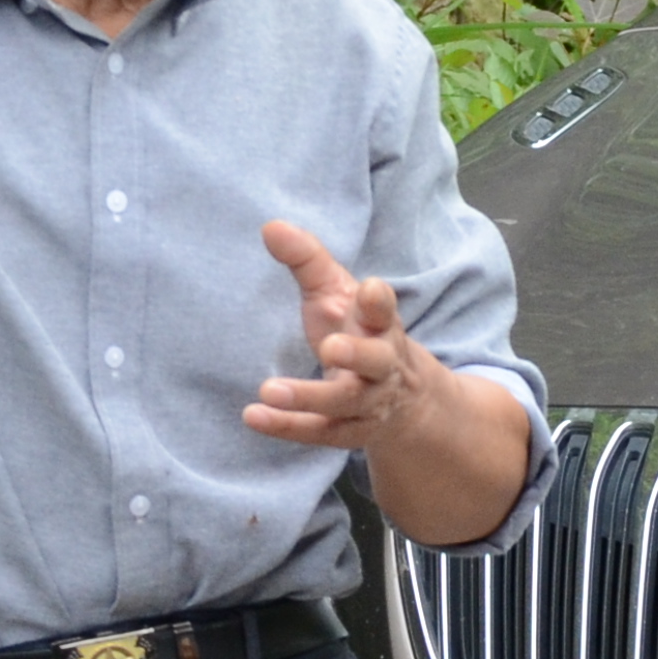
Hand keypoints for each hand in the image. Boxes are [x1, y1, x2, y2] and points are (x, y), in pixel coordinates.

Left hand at [245, 219, 444, 452]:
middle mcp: (381, 365)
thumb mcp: (337, 292)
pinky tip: (253, 416)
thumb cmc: (358, 331)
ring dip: (309, 397)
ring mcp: (368, 402)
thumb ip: (307, 259)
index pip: (385, 310)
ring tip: (270, 389)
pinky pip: (320, 432)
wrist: (403, 398)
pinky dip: (287, 426)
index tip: (369, 288)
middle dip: (357, 355)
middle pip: (377, 362)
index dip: (379, 301)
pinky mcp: (348, 430)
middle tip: (330, 347)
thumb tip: (269, 226)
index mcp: (380, 324)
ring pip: (346, 403)